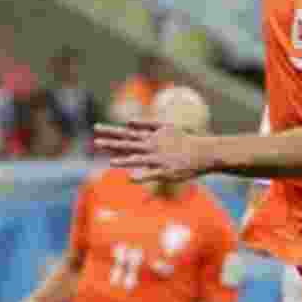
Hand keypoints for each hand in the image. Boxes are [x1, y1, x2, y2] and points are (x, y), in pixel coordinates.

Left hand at [93, 120, 210, 183]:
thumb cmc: (185, 140)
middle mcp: (152, 147)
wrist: (204, 151)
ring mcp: (159, 159)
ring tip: (111, 162)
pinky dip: (141, 177)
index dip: (111, 131)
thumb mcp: (165, 127)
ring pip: (139, 160)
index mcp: (150, 138)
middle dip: (112, 143)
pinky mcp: (167, 171)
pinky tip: (130, 179)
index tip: (96, 128)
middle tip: (96, 142)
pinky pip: (152, 175)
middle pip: (129, 145)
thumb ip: (146, 124)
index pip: (127, 134)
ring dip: (125, 160)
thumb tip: (128, 122)